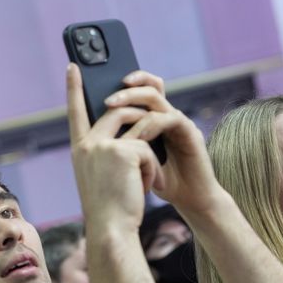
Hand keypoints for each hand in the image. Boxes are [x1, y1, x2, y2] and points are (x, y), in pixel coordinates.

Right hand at [66, 64, 159, 232]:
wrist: (112, 231)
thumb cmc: (112, 211)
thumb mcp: (106, 177)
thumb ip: (111, 153)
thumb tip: (133, 135)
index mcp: (80, 151)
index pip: (75, 112)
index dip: (74, 88)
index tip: (73, 67)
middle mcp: (87, 144)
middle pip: (116, 111)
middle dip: (139, 117)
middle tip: (152, 127)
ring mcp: (102, 146)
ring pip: (138, 128)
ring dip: (149, 152)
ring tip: (146, 180)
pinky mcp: (122, 151)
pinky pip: (148, 148)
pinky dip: (154, 169)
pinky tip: (148, 188)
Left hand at [103, 71, 225, 214]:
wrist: (191, 200)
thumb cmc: (162, 183)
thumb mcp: (134, 161)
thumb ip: (120, 144)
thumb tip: (92, 133)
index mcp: (153, 120)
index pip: (138, 90)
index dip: (121, 83)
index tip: (98, 84)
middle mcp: (166, 116)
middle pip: (147, 85)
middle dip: (125, 89)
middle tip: (107, 101)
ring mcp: (178, 122)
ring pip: (155, 96)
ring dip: (133, 100)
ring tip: (114, 109)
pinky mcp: (190, 132)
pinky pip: (170, 118)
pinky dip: (152, 124)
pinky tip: (139, 135)